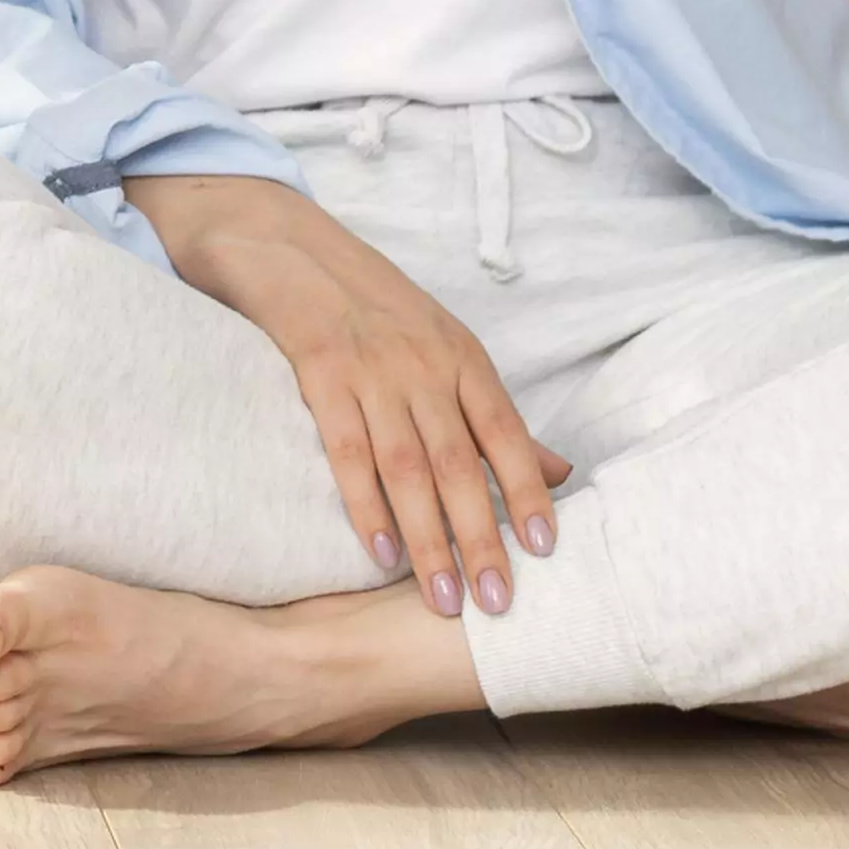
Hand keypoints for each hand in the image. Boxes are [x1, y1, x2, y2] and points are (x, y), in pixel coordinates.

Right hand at [134, 170, 570, 616]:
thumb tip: (561, 474)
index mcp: (463, 359)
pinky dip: (365, 504)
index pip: (505, 434)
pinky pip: (346, 448)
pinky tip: (380, 552)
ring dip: (428, 539)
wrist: (287, 245)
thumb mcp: (446, 349)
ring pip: (407, 467)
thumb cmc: (374, 306)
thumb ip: (497, 418)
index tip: (545, 551)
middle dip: (480, 538)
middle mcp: (424, 364)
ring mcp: (371, 368)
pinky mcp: (319, 371)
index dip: (526, 491)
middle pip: (459, 463)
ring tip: (443, 598)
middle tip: (496, 603)